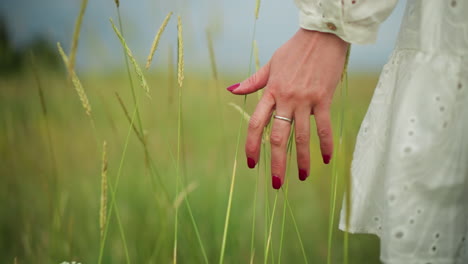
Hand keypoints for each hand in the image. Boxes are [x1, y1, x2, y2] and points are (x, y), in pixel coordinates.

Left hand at [227, 28, 348, 188]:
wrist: (322, 35)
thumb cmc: (294, 50)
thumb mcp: (270, 64)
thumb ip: (253, 81)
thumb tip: (232, 89)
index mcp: (270, 91)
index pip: (256, 124)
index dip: (252, 145)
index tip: (252, 164)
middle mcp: (286, 98)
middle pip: (277, 137)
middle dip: (276, 162)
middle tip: (276, 183)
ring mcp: (305, 100)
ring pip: (301, 136)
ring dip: (301, 159)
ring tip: (301, 177)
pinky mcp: (324, 98)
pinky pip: (324, 126)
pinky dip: (325, 144)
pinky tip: (326, 159)